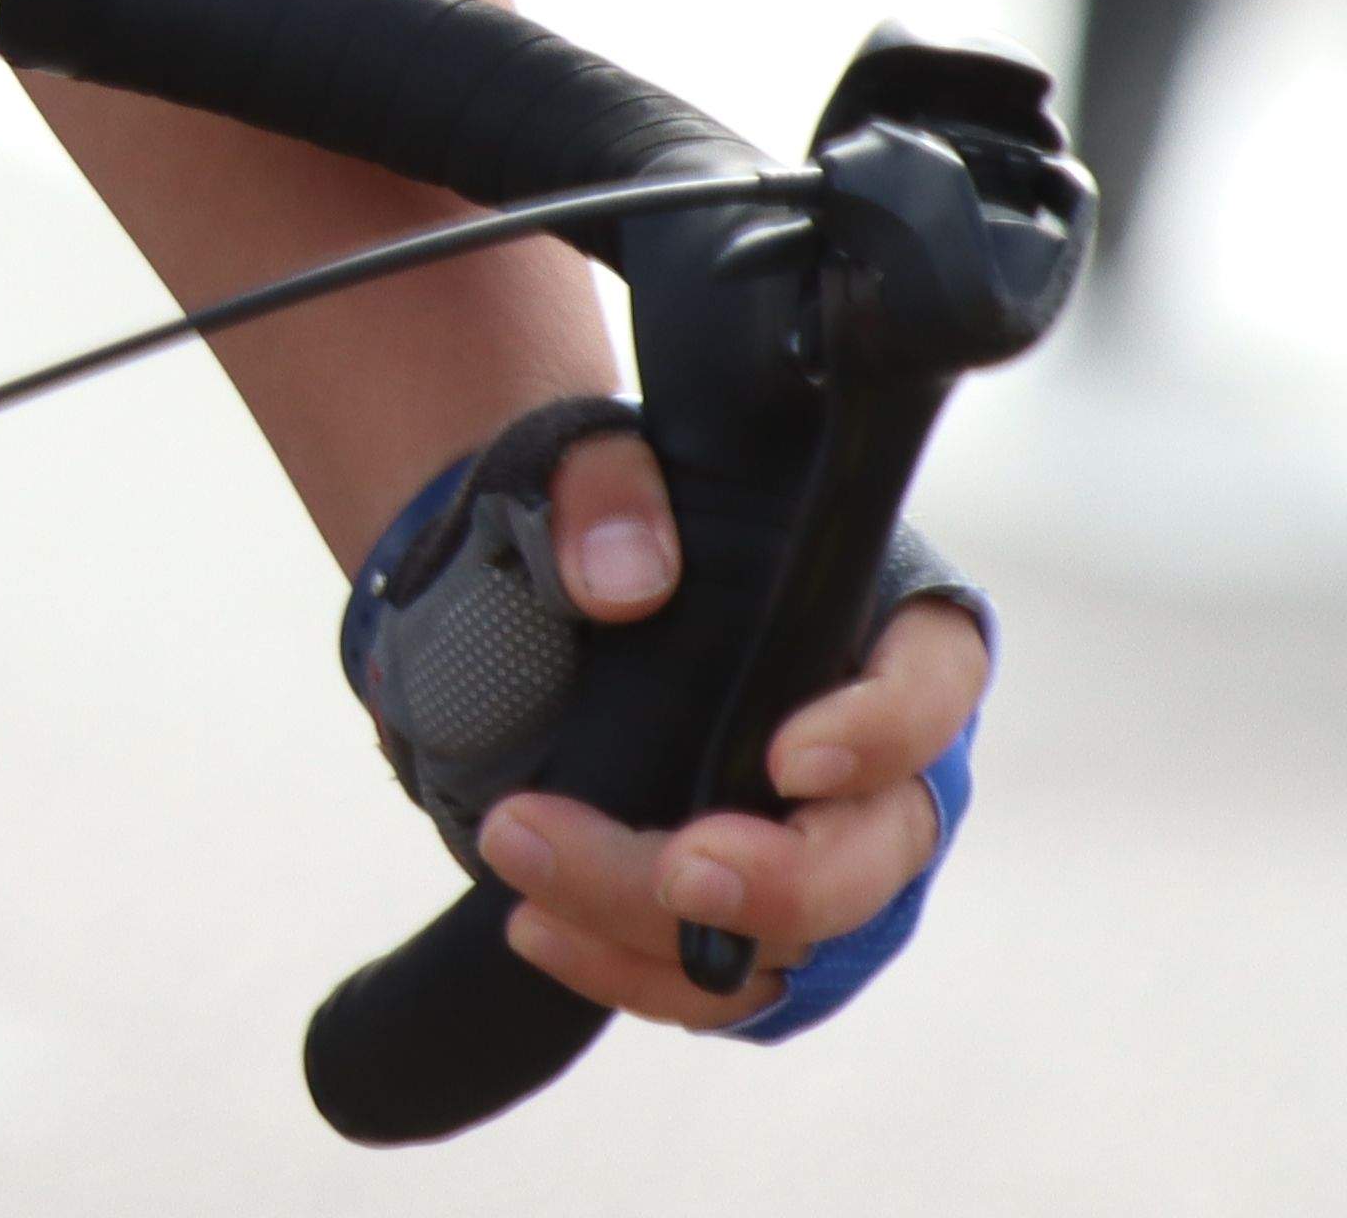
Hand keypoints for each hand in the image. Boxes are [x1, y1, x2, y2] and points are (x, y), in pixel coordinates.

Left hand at [472, 428, 989, 1029]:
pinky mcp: (752, 921)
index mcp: (881, 627)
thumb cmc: (597, 526)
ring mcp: (823, 853)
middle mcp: (881, 760)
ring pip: (798, 937)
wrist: (522, 603)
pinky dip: (633, 972)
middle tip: (680, 868)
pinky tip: (537, 927)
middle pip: (883, 847)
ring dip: (669, 929)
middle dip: (790, 880)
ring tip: (528, 866)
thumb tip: (624, 582)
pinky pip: (724, 985)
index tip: (788, 758)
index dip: (883, 732)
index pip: (932, 683)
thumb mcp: (582, 469)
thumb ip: (603, 492)